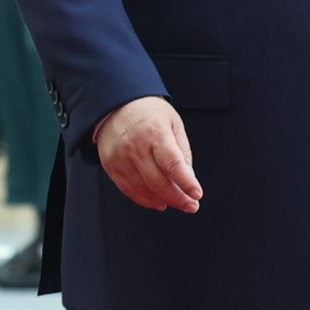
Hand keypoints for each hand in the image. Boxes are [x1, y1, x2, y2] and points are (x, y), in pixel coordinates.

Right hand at [94, 95, 202, 213]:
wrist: (116, 103)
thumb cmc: (148, 112)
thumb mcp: (173, 123)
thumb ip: (182, 151)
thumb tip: (189, 179)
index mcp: (155, 132)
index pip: (173, 164)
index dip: (186, 183)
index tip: (197, 195)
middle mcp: (136, 147)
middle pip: (159, 182)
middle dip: (178, 198)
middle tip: (191, 206)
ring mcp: (121, 158)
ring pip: (144, 189)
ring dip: (163, 201)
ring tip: (177, 203)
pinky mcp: (111, 166)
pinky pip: (129, 190)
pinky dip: (145, 200)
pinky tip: (158, 202)